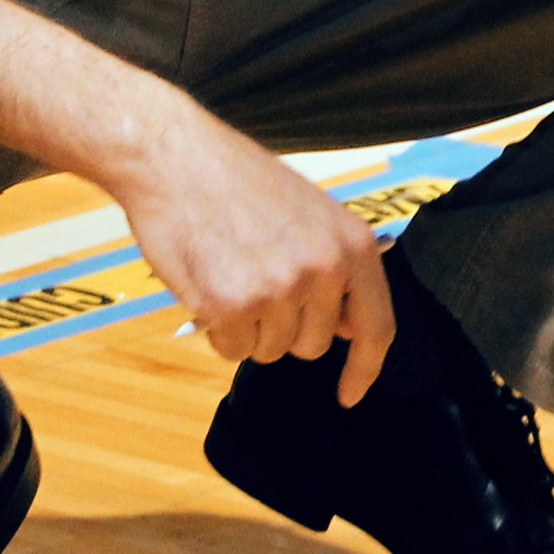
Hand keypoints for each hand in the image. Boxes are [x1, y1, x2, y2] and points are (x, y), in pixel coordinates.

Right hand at [111, 107, 394, 403]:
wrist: (177, 158)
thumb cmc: (241, 185)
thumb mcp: (314, 216)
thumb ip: (338, 270)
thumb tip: (351, 330)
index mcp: (354, 246)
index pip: (377, 327)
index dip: (364, 368)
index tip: (350, 395)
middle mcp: (325, 270)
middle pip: (313, 346)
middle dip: (284, 329)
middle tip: (256, 280)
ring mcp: (279, 289)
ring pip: (269, 350)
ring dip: (247, 328)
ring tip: (231, 273)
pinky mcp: (232, 304)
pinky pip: (232, 350)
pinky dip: (217, 331)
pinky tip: (208, 286)